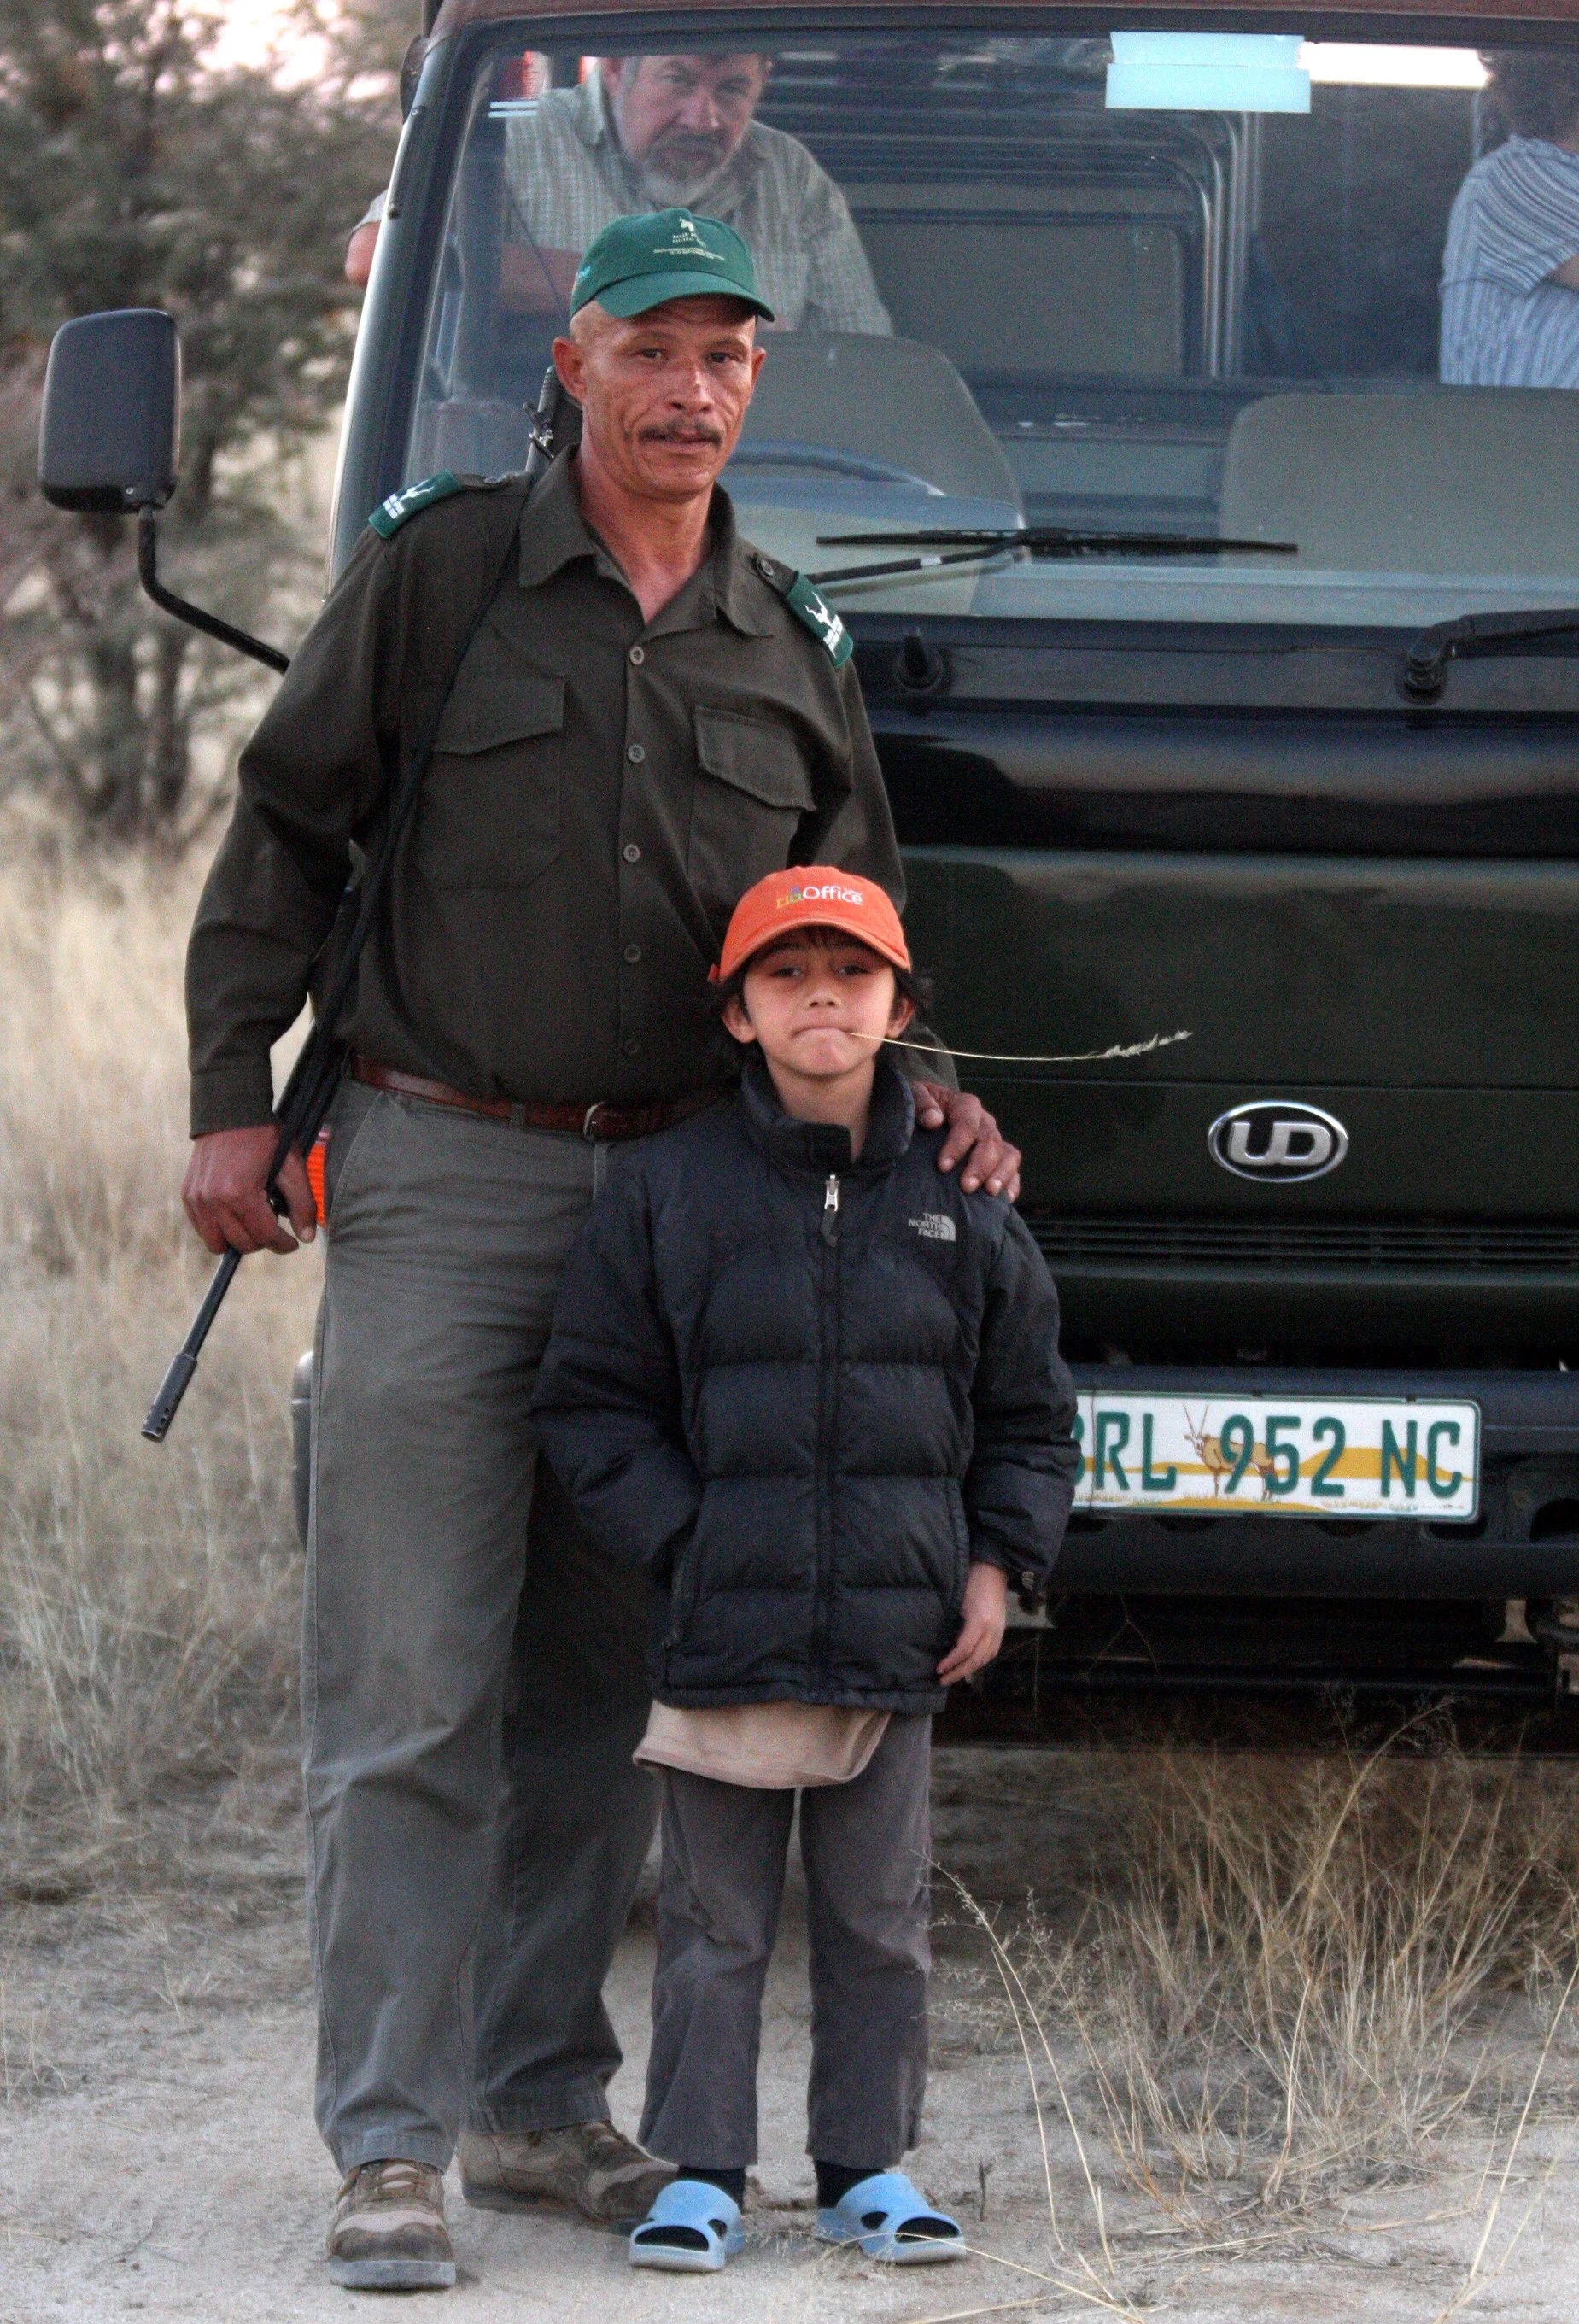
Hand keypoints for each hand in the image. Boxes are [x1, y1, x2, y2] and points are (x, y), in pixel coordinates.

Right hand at [182, 1125, 315, 1256]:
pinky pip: (202, 1229)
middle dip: (263, 1240)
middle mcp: (214, 1201)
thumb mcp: (292, 1167)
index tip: (292, 1243)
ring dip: (237, 1239)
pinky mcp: (188, 1195)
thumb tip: (307, 1238)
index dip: (283, 1244)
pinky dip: (218, 1229)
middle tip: (273, 1225)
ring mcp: (197, 1199)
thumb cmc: (265, 1138)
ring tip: (252, 1223)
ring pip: (217, 1243)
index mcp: (241, 1194)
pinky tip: (234, 1215)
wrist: (231, 1113)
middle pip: (243, 1244)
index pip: (265, 1237)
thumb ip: (302, 1205)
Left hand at [913, 1084, 1021, 1200]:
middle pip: (990, 1142)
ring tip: (990, 1192)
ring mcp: (993, 1140)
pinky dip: (1011, 1183)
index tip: (943, 1166)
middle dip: (979, 1166)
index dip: (957, 1145)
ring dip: (1001, 1174)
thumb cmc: (919, 1108)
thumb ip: (921, 1103)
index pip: (967, 1124)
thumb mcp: (913, 1096)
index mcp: (965, 1105)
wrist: (923, 1117)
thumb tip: (933, 1120)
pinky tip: (1004, 1199)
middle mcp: (984, 1122)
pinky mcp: (997, 1158)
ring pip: (1007, 1155)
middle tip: (966, 1187)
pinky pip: (1012, 1169)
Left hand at [937, 1561, 1007, 1683]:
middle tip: (942, 1681)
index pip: (964, 1650)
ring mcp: (999, 1630)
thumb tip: (938, 1642)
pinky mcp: (1001, 1630)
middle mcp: (992, 1630)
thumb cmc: (972, 1580)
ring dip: (969, 1670)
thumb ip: (952, 1622)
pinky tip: (969, 1666)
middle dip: (958, 1672)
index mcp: (980, 1622)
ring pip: (985, 1658)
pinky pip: (992, 1652)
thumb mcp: (957, 1600)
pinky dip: (980, 1661)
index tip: (938, 1669)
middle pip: (976, 1659)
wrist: (994, 1569)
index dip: (951, 1661)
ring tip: (954, 1676)